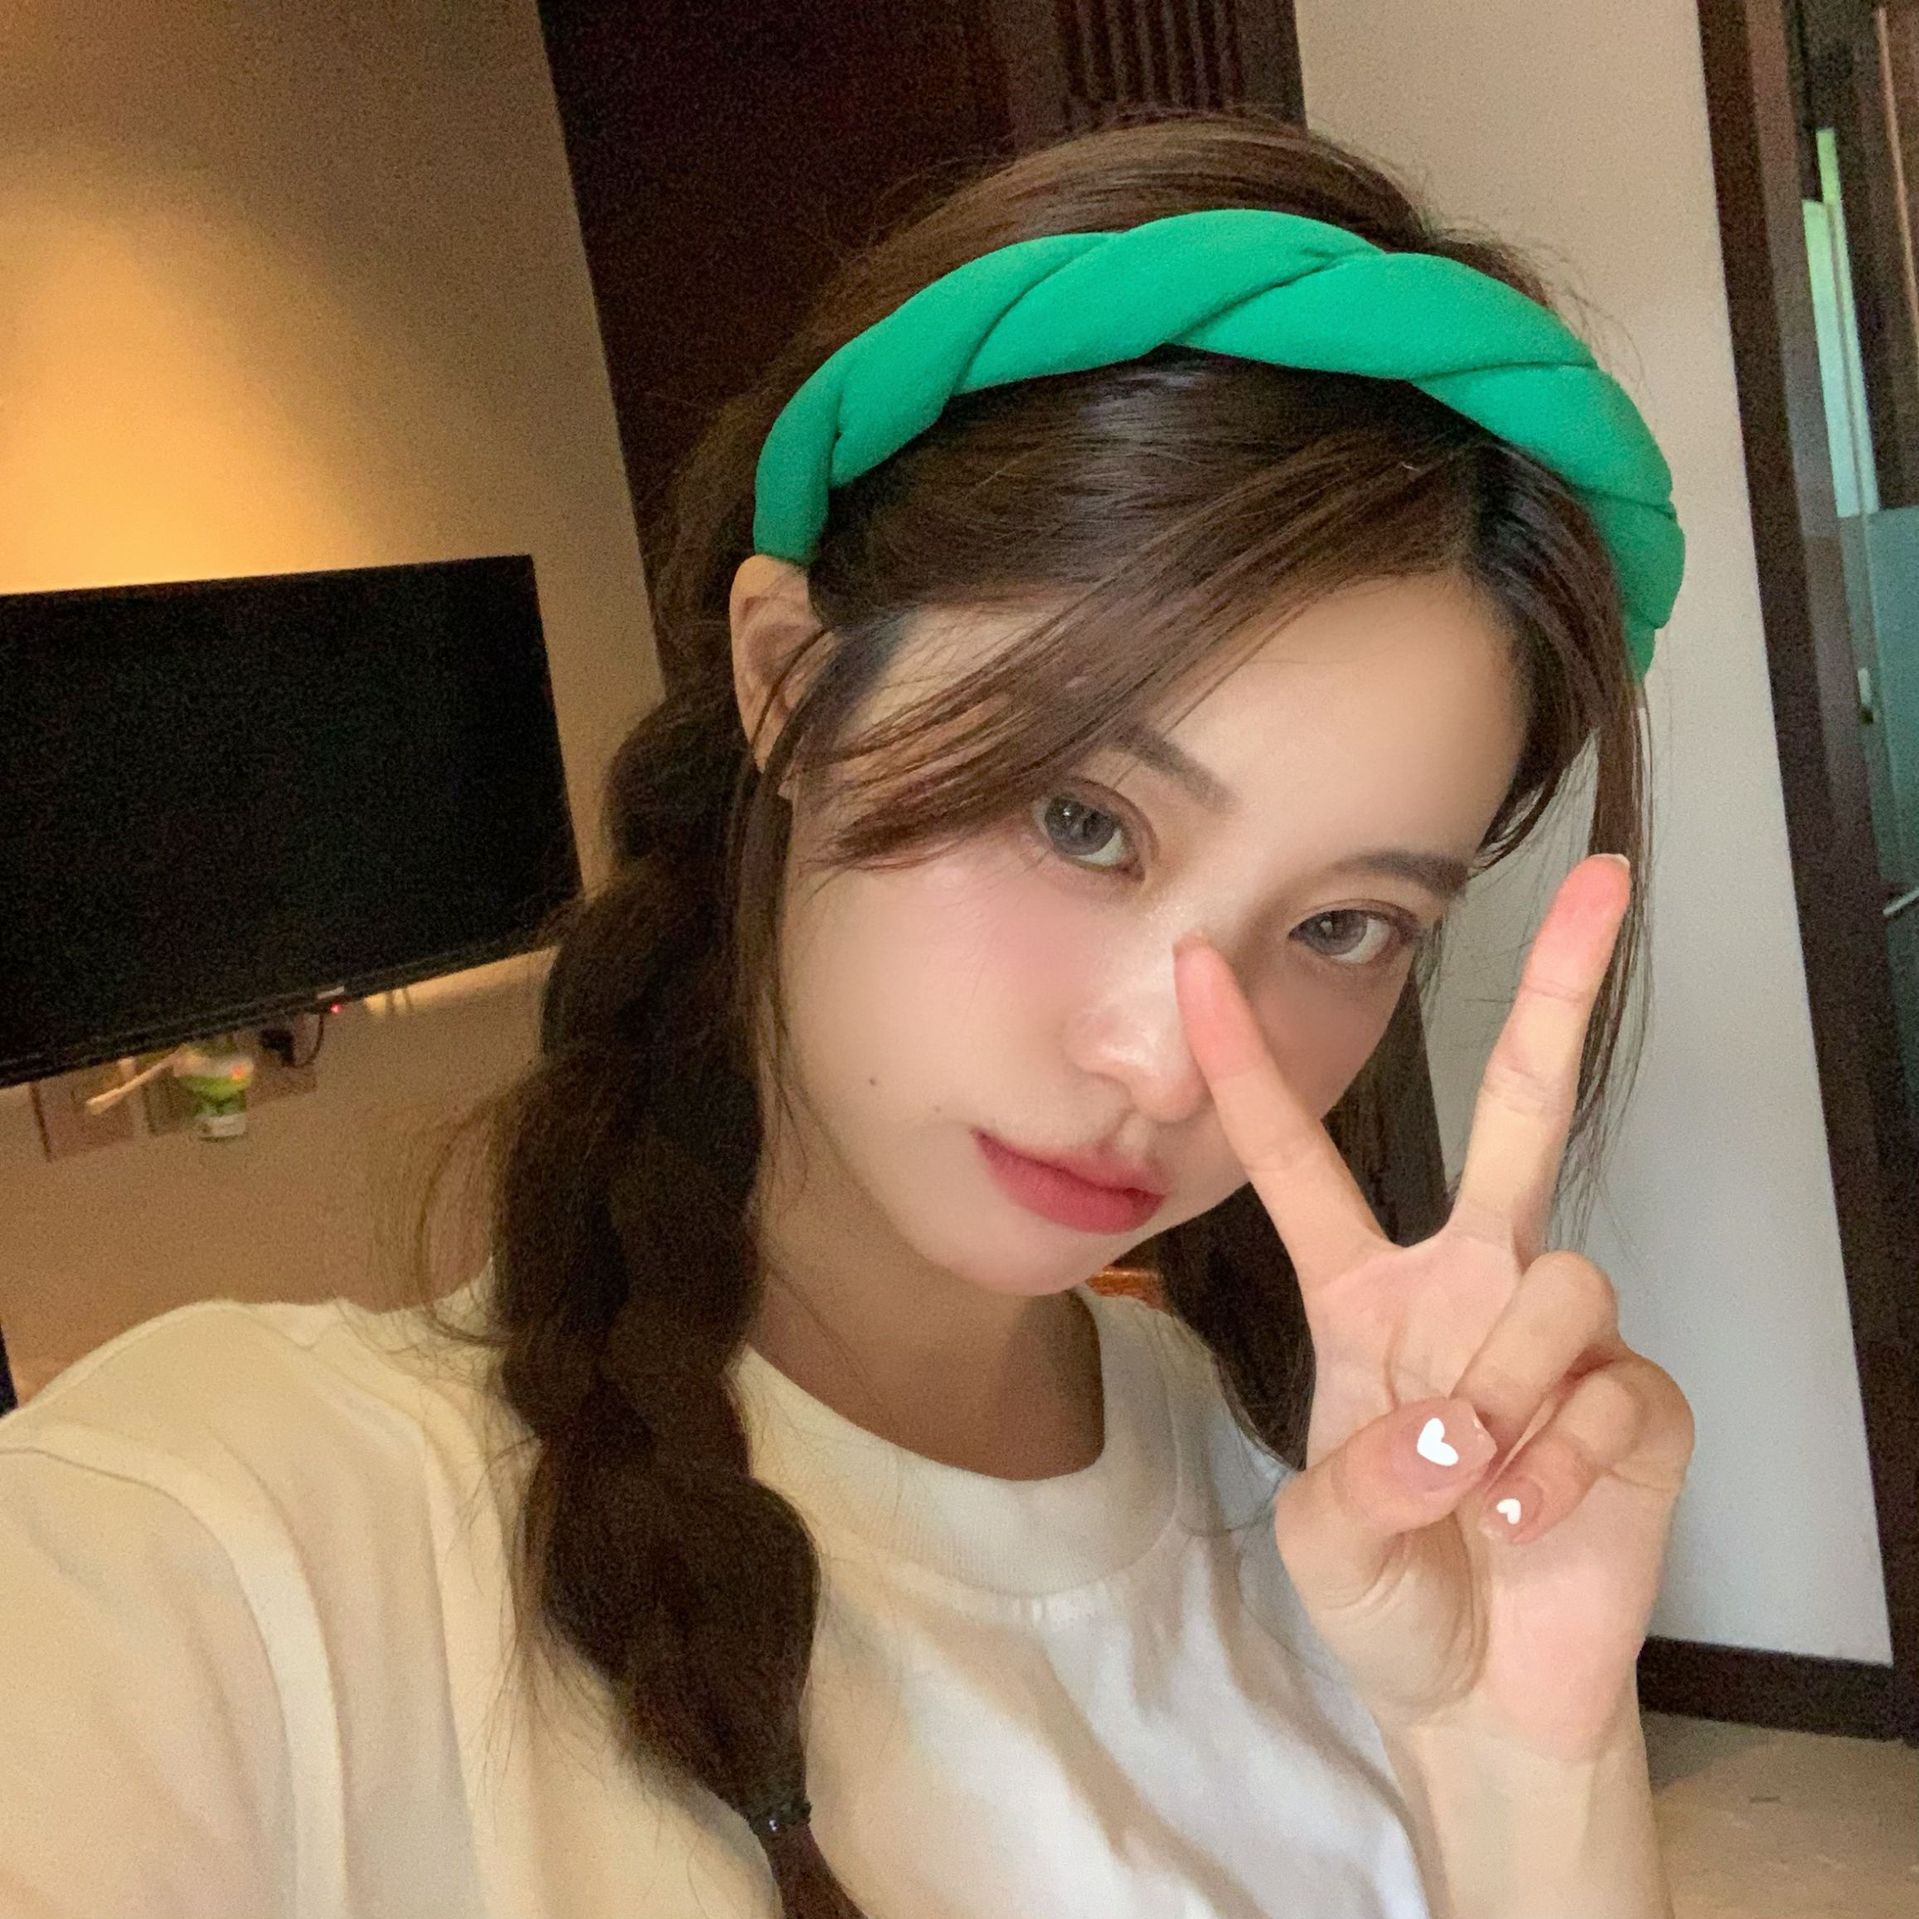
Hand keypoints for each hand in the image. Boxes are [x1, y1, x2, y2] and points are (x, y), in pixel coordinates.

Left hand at [1172, 855, 1694, 1766]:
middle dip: (1559, 992)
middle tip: (1603, 879)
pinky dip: (1556, 1471)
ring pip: (1556, 1280)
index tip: (1194, 967)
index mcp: (1366, 1292)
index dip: (1245, 1068)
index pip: (1300, 1162)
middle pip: (1521, 1110)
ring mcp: (1559, 1335)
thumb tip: (1449, 1437)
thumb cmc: (1390, 1592)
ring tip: (1473, 1490)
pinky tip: (1529, 1523)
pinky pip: (1607, 1391)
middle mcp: (1470, 1282)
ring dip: (1503, 1396)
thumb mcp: (1322, 1543)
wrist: (1485, 1692)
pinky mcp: (1638, 1399)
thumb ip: (1357, 1486)